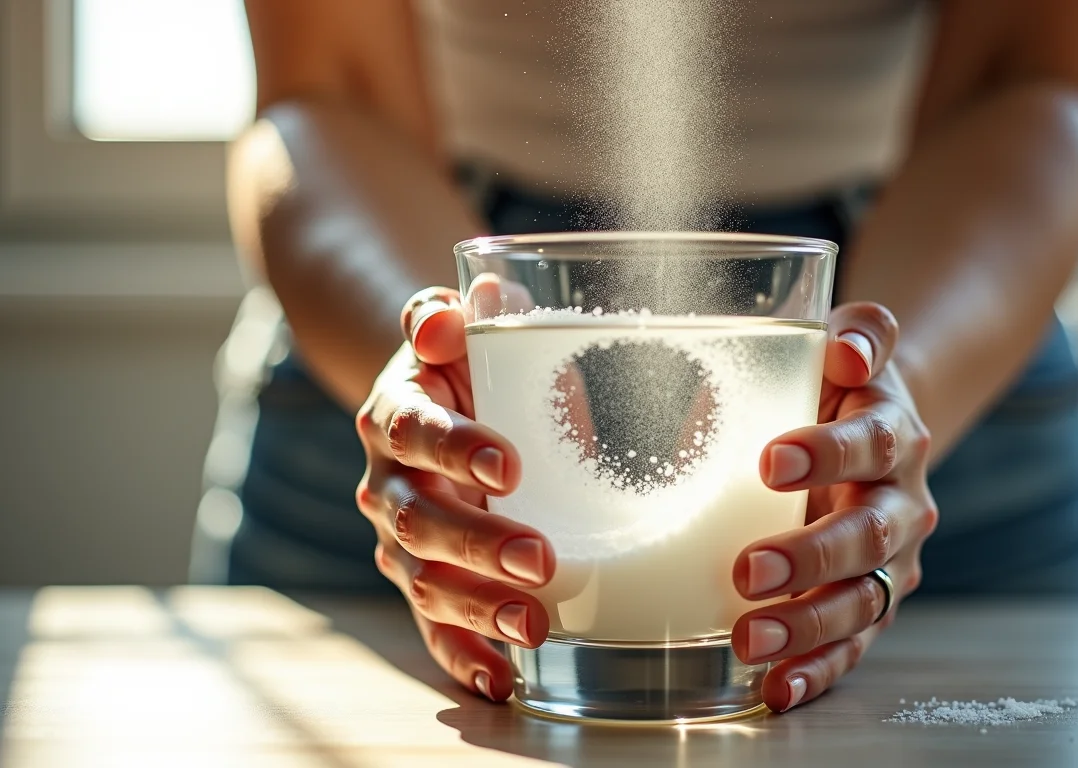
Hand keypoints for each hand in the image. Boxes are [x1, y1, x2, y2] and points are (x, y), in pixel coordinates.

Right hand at [354, 287, 554, 701]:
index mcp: (395, 416)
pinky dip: (461, 656)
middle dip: (478, 544)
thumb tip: (449, 315)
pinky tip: (499, 679)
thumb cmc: (459, 363)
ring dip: (476, 607)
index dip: (455, 449)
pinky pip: (433, 625)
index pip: (415, 432)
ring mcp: (399, 540)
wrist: (430, 403)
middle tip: (538, 559)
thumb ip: (446, 314)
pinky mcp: (420, 580)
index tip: (508, 466)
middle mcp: (387, 483)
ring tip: (532, 625)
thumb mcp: (454, 328)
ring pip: (424, 581)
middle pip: (419, 520)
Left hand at [731, 302, 938, 711]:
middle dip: (811, 557)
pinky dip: (816, 671)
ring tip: (749, 639)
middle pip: (869, 536)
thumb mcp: (849, 346)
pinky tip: (775, 689)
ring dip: (808, 625)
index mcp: (894, 436)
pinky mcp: (870, 606)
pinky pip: (850, 646)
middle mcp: (902, 505)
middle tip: (750, 569)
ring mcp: (888, 564)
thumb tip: (849, 350)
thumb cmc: (839, 387)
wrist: (874, 434)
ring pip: (861, 601)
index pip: (870, 444)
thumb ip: (860, 333)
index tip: (770, 462)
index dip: (828, 453)